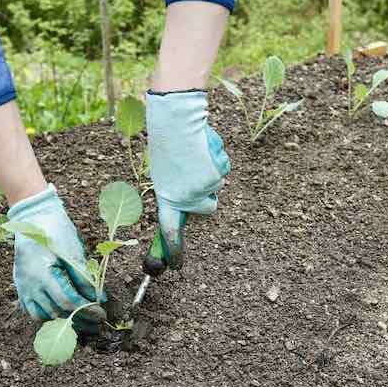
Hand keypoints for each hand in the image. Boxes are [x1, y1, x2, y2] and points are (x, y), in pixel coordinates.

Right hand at [7, 184, 104, 330]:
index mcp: (44, 274)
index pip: (68, 302)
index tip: (101, 314)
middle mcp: (30, 284)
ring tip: (80, 320)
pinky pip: (31, 310)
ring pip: (42, 316)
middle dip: (80, 319)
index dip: (87, 311)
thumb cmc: (55, 229)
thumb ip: (84, 276)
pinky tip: (60, 314)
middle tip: (96, 322)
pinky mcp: (20, 286)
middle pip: (57, 313)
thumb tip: (99, 297)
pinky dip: (46, 315)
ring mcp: (23, 286)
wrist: (32, 216)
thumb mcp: (73, 250)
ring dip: (62, 321)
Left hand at [146, 90, 230, 268]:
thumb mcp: (164, 172)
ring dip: (210, 171)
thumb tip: (183, 204)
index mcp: (167, 198)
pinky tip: (204, 147)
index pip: (169, 232)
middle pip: (207, 207)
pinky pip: (223, 170)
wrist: (177, 120)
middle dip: (206, 193)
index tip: (175, 266)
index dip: (174, 251)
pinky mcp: (216, 175)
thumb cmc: (168, 143)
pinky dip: (217, 159)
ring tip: (195, 153)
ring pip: (216, 185)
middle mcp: (185, 198)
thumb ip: (174, 190)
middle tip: (195, 172)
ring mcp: (202, 188)